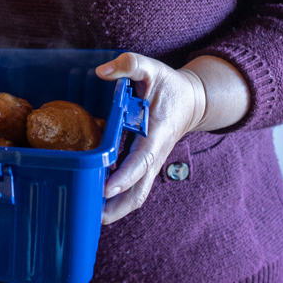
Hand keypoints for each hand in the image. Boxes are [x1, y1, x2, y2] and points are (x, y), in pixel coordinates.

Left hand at [95, 53, 206, 224]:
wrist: (193, 100)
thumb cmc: (169, 84)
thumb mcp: (151, 68)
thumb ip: (129, 65)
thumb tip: (101, 72)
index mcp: (157, 133)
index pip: (141, 161)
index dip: (125, 176)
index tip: (106, 189)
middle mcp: (155, 154)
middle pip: (139, 190)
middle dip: (118, 207)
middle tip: (91, 216)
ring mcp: (151, 162)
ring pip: (137, 194)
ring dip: (117, 208)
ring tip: (90, 217)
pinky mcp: (146, 164)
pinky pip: (134, 186)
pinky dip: (118, 198)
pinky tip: (97, 201)